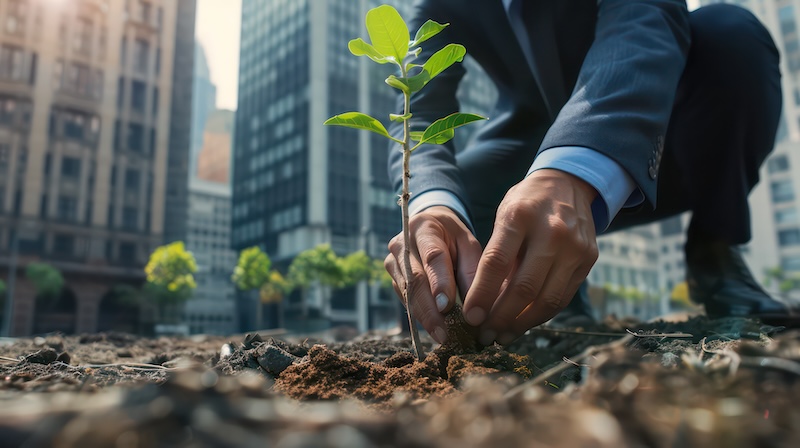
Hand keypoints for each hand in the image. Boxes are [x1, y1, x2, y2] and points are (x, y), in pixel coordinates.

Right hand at [385, 206, 482, 343]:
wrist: (430, 228)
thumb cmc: (453, 237)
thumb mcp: (468, 243)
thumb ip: (472, 269)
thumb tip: (474, 304)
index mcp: (423, 227)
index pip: (432, 256)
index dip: (439, 282)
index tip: (447, 306)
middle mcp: (401, 244)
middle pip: (414, 280)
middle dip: (429, 309)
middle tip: (444, 333)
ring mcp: (392, 262)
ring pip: (407, 293)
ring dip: (424, 317)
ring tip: (441, 336)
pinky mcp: (393, 278)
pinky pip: (405, 300)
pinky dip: (420, 315)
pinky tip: (434, 329)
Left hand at [462, 169, 598, 345]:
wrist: (568, 184)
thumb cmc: (526, 203)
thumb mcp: (503, 216)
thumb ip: (495, 255)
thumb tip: (484, 302)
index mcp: (520, 216)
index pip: (496, 263)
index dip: (482, 295)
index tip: (470, 317)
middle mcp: (551, 232)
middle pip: (524, 287)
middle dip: (500, 317)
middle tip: (484, 334)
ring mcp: (574, 248)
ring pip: (546, 300)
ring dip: (521, 324)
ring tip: (502, 335)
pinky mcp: (588, 260)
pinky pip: (562, 298)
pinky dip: (541, 315)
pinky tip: (523, 323)